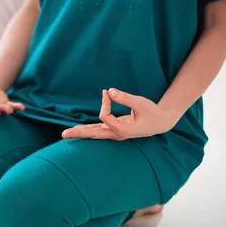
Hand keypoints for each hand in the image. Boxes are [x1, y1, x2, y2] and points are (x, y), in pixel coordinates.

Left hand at [62, 89, 180, 140]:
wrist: (161, 122)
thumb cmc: (152, 112)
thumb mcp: (141, 103)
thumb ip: (125, 98)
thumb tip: (110, 91)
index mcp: (123, 129)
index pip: (105, 116)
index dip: (104, 103)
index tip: (107, 93)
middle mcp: (117, 134)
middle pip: (94, 134)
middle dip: (79, 134)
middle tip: (64, 135)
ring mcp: (115, 133)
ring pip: (95, 134)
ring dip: (81, 133)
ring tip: (67, 134)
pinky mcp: (115, 130)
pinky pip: (99, 130)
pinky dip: (89, 130)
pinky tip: (80, 130)